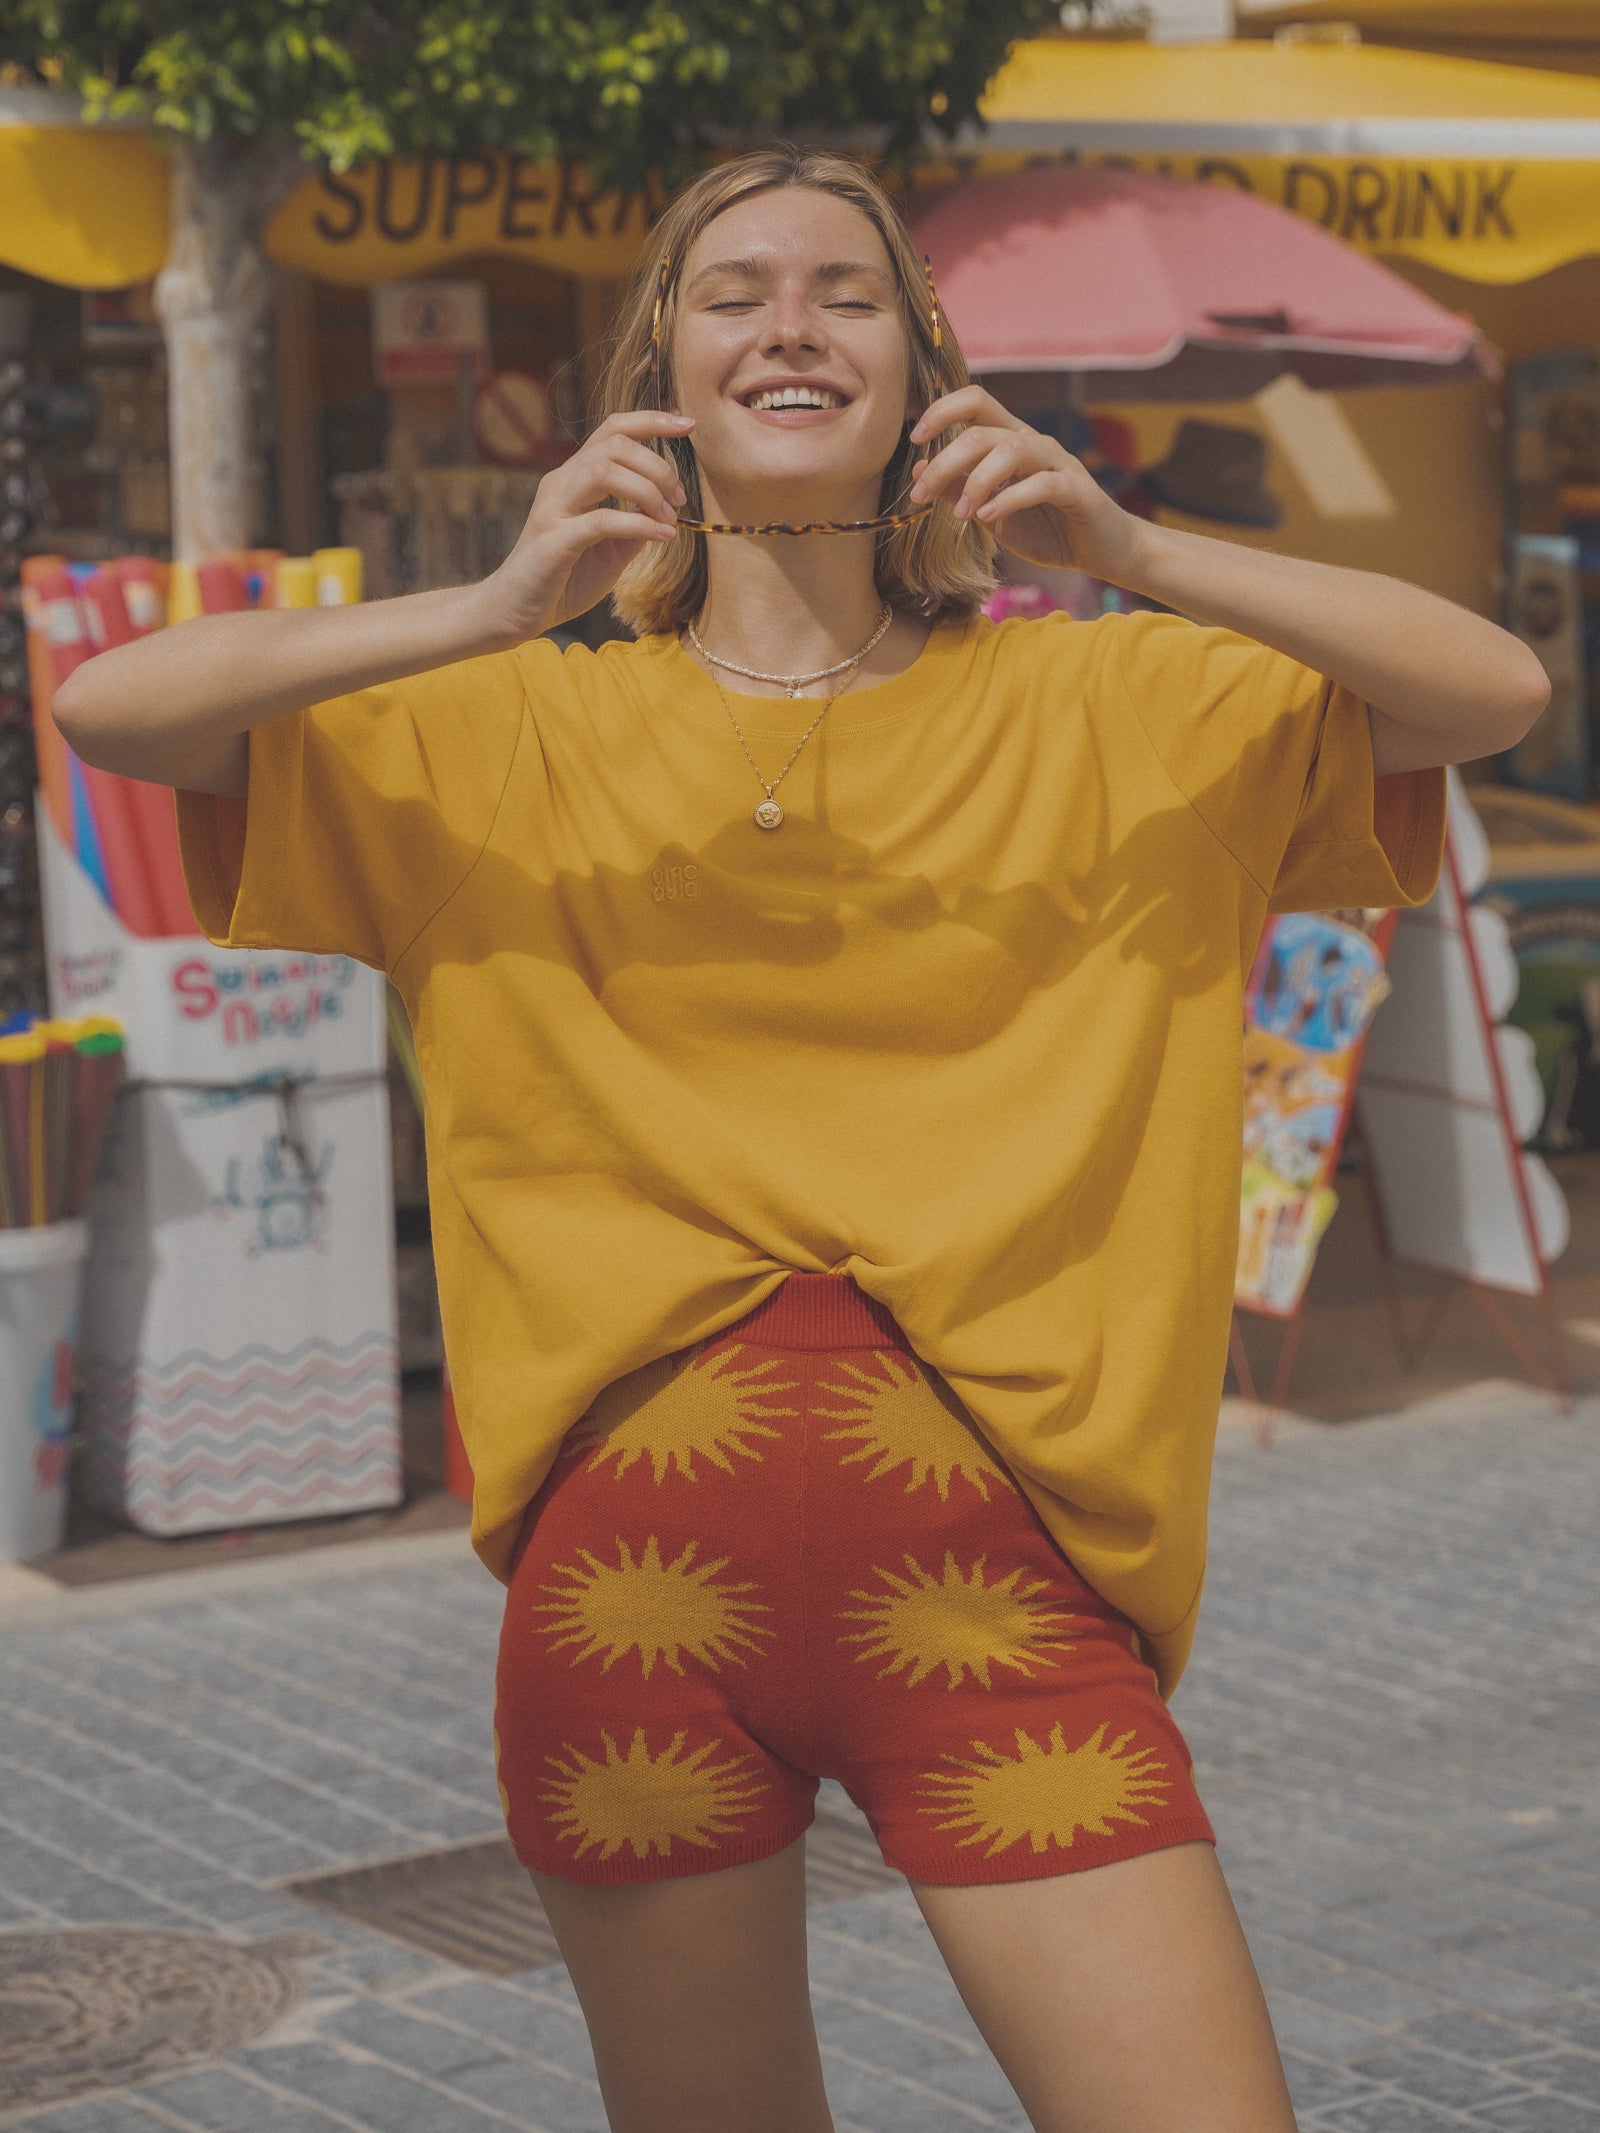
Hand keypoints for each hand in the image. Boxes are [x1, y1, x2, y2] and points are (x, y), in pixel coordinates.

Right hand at [480, 412, 691, 638]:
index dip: (652, 420)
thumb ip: (636, 524)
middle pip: (613, 444)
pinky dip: (638, 524)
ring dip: (647, 489)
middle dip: (657, 465)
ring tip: (668, 517)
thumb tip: (669, 509)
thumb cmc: (563, 579)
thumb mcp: (611, 548)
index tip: (688, 424)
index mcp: (575, 478)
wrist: (516, 612)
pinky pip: (600, 520)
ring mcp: (553, 509)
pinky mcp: (553, 541)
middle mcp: (561, 483)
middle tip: (679, 499)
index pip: (612, 430)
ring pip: (603, 470)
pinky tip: (662, 536)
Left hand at [909, 389, 1146, 586]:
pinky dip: (1010, 498)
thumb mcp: (991, 513)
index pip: (975, 403)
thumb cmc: (1047, 529)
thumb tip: (920, 469)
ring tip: (962, 515)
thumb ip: (958, 490)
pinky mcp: (1078, 489)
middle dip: (946, 460)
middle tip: (921, 495)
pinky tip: (988, 518)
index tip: (914, 439)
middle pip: (983, 430)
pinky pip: (1043, 484)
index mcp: (1011, 442)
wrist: (1102, 552)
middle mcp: (1034, 444)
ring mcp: (1059, 463)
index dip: (942, 411)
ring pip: (1012, 449)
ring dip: (977, 481)